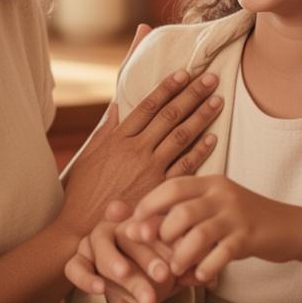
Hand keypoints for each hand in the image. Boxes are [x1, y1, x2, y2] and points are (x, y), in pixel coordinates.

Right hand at [56, 61, 223, 240]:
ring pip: (181, 136)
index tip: (183, 73)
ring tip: (217, 100)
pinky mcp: (159, 190)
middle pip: (169, 116)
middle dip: (191, 94)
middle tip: (210, 79)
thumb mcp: (88, 156)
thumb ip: (105, 131)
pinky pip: (184, 167)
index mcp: (118, 138)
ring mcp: (150, 169)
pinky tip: (213, 138)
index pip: (148, 105)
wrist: (84, 229)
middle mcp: (136, 150)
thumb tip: (116, 106)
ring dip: (201, 116)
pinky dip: (200, 151)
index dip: (167, 88)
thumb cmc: (84, 192)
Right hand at [64, 201, 204, 302]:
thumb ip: (185, 271)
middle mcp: (114, 227)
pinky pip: (75, 267)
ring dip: (116, 265)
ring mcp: (92, 244)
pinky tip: (100, 290)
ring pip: (101, 251)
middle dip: (146, 257)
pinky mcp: (77, 262)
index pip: (146, 222)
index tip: (172, 246)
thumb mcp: (170, 269)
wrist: (122, 284)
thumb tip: (208, 280)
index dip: (159, 233)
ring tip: (128, 277)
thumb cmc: (151, 270)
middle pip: (125, 237)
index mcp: (137, 222)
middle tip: (165, 276)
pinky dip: (86, 278)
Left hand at [126, 175, 301, 283]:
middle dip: (162, 232)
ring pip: (199, 234)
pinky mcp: (249, 237)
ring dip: (181, 255)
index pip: (172, 186)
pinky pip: (221, 253)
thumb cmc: (242, 219)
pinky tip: (199, 277)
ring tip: (174, 268)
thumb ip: (186, 211)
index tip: (134, 223)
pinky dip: (206, 267)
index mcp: (210, 183)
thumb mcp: (215, 206)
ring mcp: (237, 215)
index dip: (149, 205)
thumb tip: (143, 224)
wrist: (289, 226)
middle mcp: (222, 194)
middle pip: (182, 210)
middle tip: (152, 250)